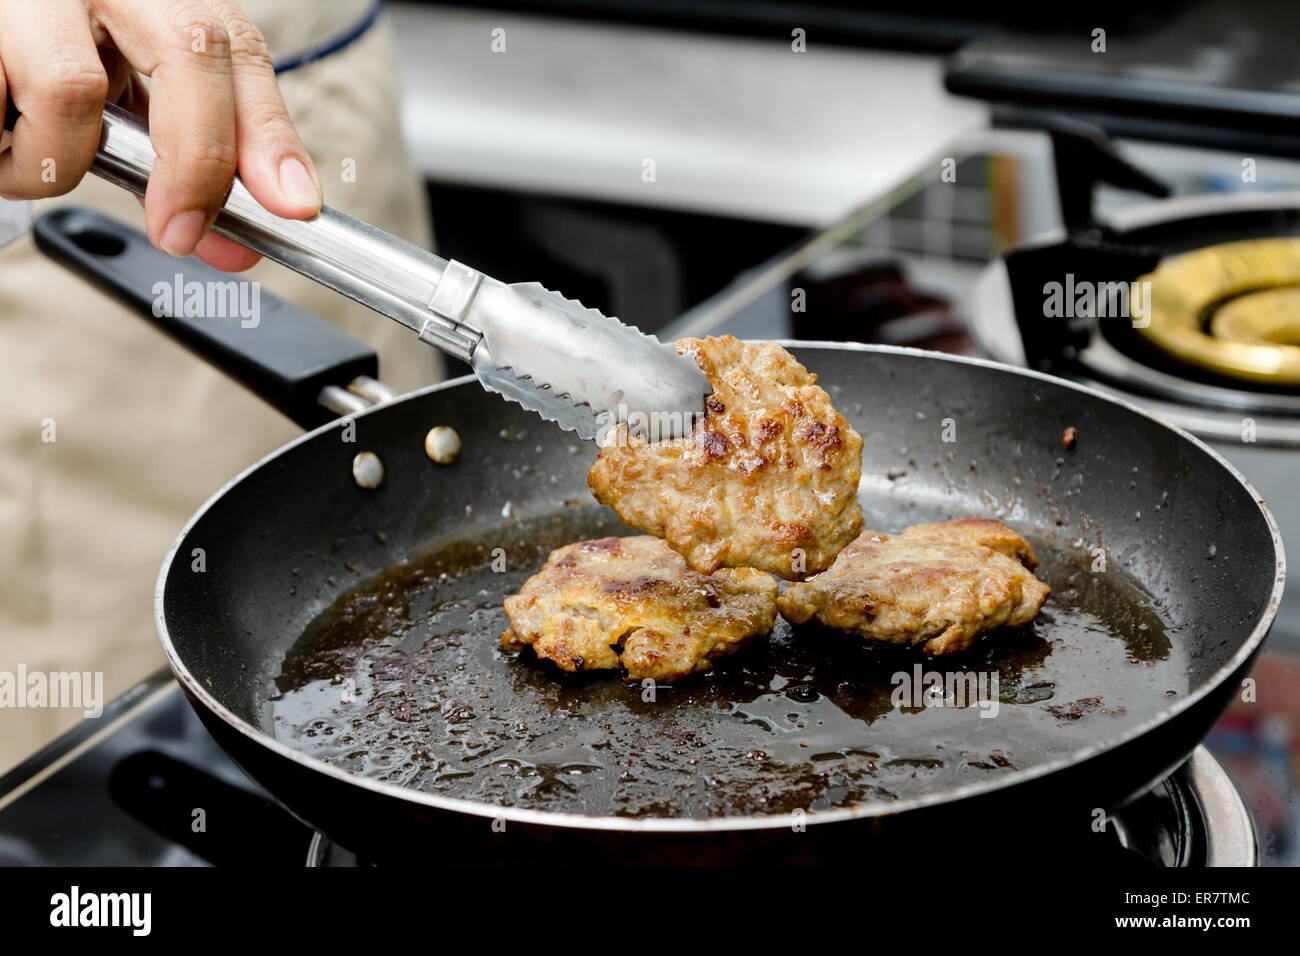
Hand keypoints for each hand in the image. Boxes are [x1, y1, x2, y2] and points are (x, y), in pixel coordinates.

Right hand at [0, 0, 322, 270]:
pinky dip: (0, 147)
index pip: (240, 51)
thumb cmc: (39, 54)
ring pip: (73, 88)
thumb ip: (175, 166)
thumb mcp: (117, 93)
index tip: (294, 206)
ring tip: (25, 160)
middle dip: (197, 162)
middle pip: (191, 51)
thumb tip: (230, 248)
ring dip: (55, 160)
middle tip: (180, 234)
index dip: (273, 134)